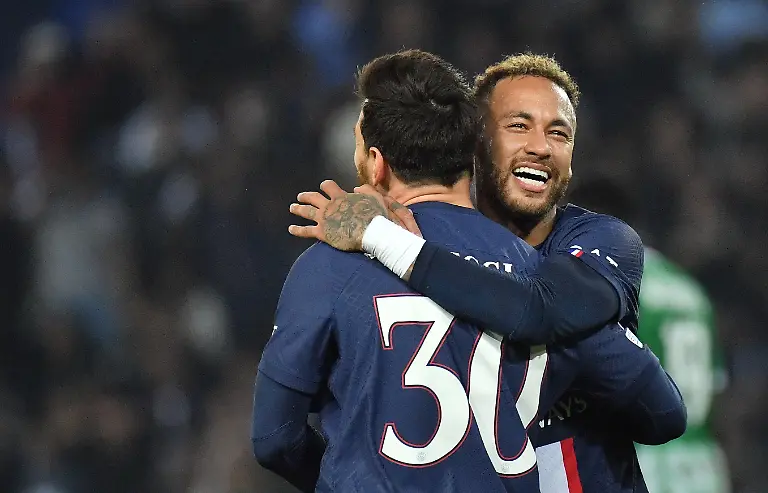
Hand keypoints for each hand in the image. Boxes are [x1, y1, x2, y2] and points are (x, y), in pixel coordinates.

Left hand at [288, 180, 421, 250]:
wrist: (371, 232)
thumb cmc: (376, 216)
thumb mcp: (375, 197)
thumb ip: (366, 190)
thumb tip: (357, 188)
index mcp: (341, 196)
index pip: (328, 186)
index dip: (325, 186)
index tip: (323, 186)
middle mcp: (330, 205)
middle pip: (313, 197)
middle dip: (306, 196)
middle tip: (300, 196)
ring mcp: (324, 218)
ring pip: (306, 211)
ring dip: (298, 209)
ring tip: (292, 207)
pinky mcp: (322, 232)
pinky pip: (306, 230)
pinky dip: (297, 229)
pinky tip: (291, 229)